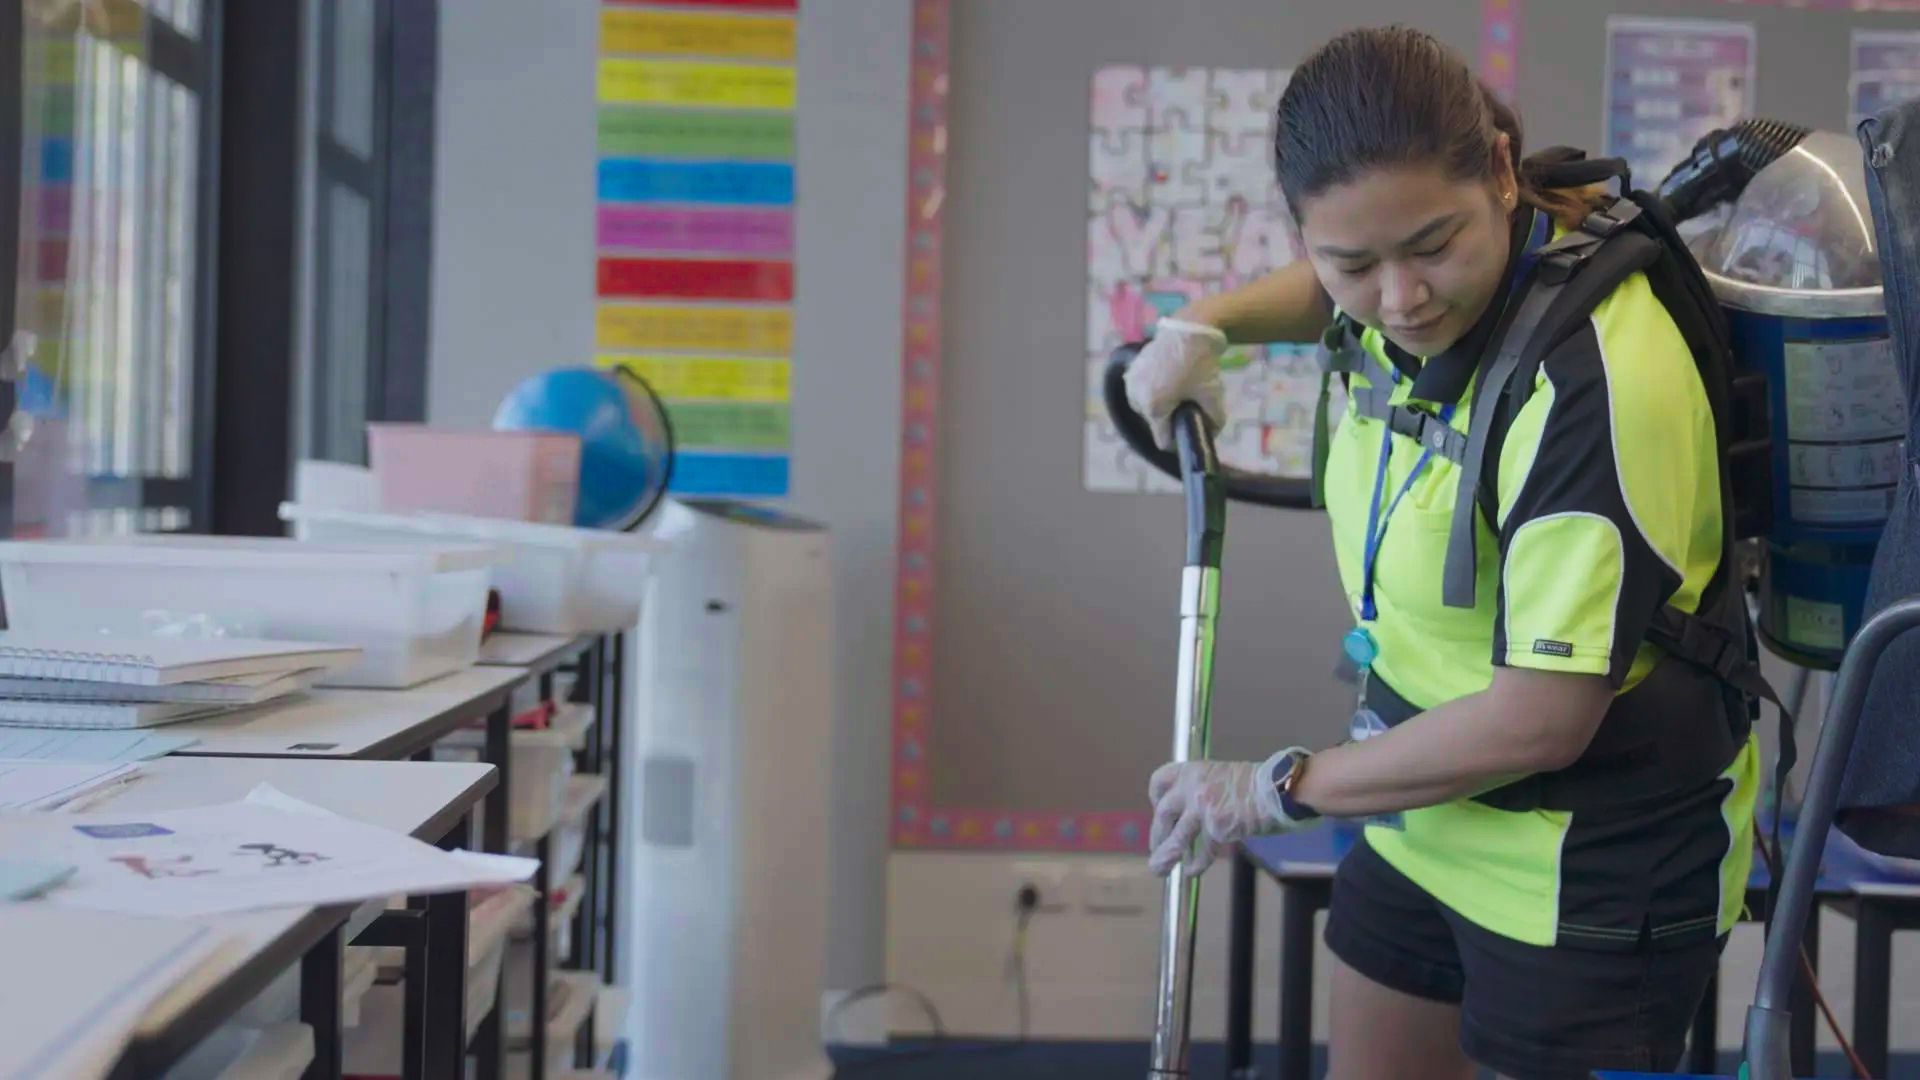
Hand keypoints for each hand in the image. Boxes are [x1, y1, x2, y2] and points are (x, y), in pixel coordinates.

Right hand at [1121, 319, 1228, 448]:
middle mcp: (1137, 398)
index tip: (1191, 427)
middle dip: (1171, 418)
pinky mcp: (1131, 371)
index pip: (1163, 441)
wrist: (1190, 329)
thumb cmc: (1201, 365)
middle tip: (1188, 402)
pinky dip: (1152, 390)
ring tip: (1178, 389)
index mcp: (1154, 408)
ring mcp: (1131, 384)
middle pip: (1155, 424)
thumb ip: (1214, 423)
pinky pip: (1141, 393)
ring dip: (1160, 405)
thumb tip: (1210, 434)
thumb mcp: (1214, 397)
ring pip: (1146, 409)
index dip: (1180, 439)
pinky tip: (1167, 378)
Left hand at [1147, 750, 1310, 876]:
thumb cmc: (1260, 784)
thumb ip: (1204, 791)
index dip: (1156, 798)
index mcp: (1194, 770)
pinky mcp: (1217, 827)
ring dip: (1166, 856)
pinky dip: (1196, 863)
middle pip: (1164, 813)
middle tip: (1156, 849)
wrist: (1281, 787)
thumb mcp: (1223, 776)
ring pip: (1176, 837)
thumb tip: (1191, 815)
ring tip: (1159, 870)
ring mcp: (1203, 807)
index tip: (1158, 810)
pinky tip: (1192, 871)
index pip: (1161, 780)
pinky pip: (1203, 850)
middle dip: (1157, 834)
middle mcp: (1193, 786)